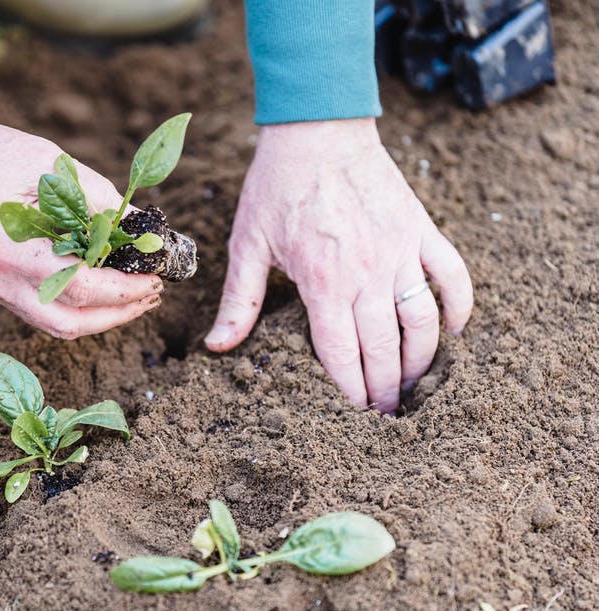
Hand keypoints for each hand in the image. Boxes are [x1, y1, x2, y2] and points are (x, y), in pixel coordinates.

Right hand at [0, 112, 161, 338]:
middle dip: (116, 315)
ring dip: (97, 317)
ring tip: (132, 296)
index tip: (154, 277)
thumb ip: (95, 198)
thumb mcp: (47, 163)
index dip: (123, 290)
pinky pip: (37, 309)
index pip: (77, 287)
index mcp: (7, 248)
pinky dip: (74, 305)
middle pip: (66, 323)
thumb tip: (138, 228)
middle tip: (150, 294)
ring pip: (51, 324)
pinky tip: (98, 286)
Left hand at [205, 118, 472, 412]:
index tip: (352, 415)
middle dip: (385, 390)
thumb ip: (239, 302)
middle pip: (385, 349)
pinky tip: (452, 332)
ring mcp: (400, 252)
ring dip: (422, 360)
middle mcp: (366, 274)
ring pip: (424, 322)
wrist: (317, 129)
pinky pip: (453, 276)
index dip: (349, 391)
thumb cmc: (276, 187)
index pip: (341, 355)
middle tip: (385, 413)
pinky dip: (460, 307)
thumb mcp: (247, 245)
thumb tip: (217, 347)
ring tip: (413, 385)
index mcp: (322, 283)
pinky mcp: (422, 230)